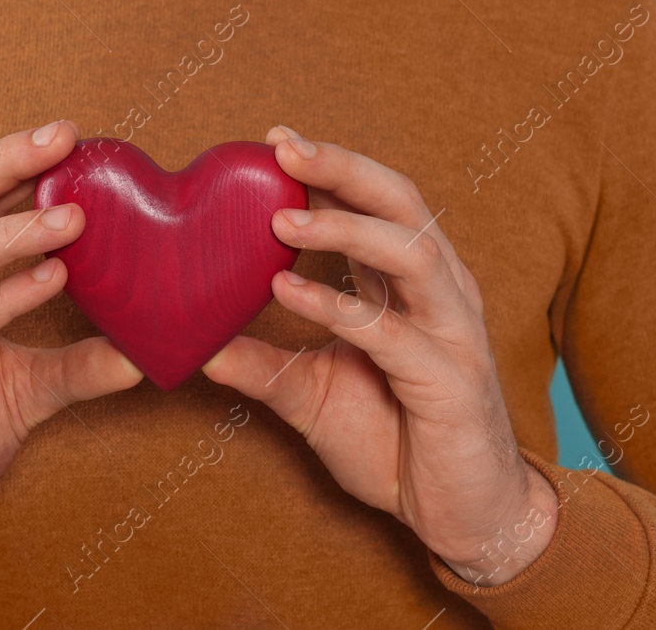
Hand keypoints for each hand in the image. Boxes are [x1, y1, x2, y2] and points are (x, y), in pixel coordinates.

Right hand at [0, 121, 142, 578]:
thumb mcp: (19, 392)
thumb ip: (75, 365)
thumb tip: (147, 351)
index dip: (8, 160)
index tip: (69, 135)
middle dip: (2, 163)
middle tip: (64, 139)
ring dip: (8, 232)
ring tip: (73, 217)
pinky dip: (0, 300)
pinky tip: (49, 282)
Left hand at [202, 127, 559, 585]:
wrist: (460, 516)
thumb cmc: (395, 442)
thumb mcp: (311, 395)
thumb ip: (262, 363)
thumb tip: (194, 344)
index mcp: (410, 285)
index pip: (377, 203)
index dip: (331, 168)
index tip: (274, 140)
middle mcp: (439, 294)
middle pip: (402, 205)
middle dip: (343, 169)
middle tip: (283, 148)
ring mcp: (452, 333)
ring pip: (412, 254)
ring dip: (346, 229)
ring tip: (282, 220)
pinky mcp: (450, 382)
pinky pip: (394, 333)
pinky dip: (339, 307)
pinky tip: (287, 293)